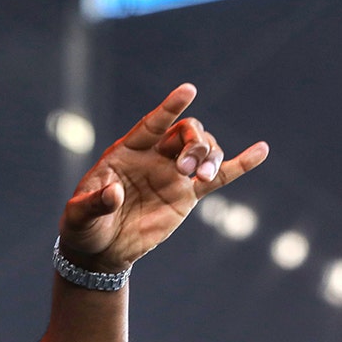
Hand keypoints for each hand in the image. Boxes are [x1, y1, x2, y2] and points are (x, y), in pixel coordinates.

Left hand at [59, 83, 268, 272]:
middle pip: (185, 133)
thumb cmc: (84, 227)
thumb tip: (113, 194)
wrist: (101, 250)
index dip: (169, 108)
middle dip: (194, 143)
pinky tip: (262, 150)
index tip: (189, 90)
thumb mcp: (79, 216)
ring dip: (210, 156)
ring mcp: (173, 174)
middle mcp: (153, 157)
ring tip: (204, 176)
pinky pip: (219, 177)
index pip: (152, 124)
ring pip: (203, 151)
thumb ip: (94, 203)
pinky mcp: (187, 195)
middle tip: (188, 167)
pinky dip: (240, 164)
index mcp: (126, 152)